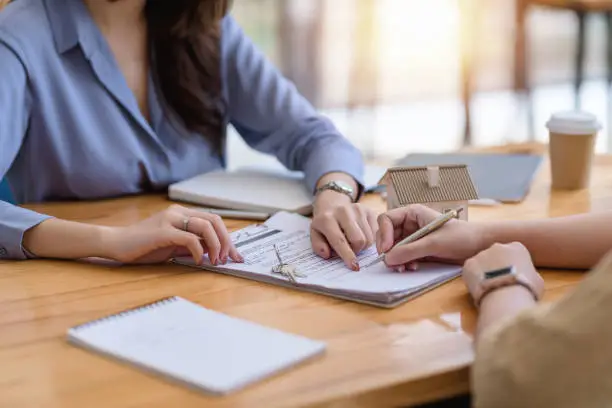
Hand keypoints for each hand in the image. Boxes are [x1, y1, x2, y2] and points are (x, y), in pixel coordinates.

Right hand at [104, 204, 242, 264]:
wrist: (116, 244)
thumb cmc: (144, 246)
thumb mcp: (173, 246)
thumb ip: (192, 246)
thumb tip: (214, 253)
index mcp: (182, 213)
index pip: (214, 221)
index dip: (228, 238)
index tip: (235, 256)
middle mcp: (178, 212)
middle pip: (214, 221)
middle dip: (226, 241)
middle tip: (228, 259)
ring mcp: (170, 219)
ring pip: (205, 226)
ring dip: (216, 246)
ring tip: (215, 261)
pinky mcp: (162, 231)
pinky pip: (189, 238)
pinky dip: (199, 251)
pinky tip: (198, 261)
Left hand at [310, 191, 377, 270]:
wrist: (332, 203)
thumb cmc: (324, 223)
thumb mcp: (315, 234)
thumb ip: (318, 246)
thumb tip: (328, 254)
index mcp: (327, 219)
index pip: (339, 240)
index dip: (347, 255)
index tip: (354, 266)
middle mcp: (343, 211)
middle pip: (359, 240)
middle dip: (356, 251)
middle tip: (349, 249)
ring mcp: (358, 209)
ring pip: (368, 238)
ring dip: (362, 245)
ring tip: (353, 240)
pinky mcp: (368, 210)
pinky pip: (375, 232)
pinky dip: (368, 238)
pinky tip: (360, 233)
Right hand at [376, 204, 486, 270]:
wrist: (479, 247)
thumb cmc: (460, 237)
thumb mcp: (434, 243)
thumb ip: (410, 250)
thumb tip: (388, 259)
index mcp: (412, 213)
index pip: (386, 219)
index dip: (383, 234)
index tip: (386, 249)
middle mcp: (410, 224)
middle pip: (387, 235)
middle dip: (389, 250)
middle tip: (392, 263)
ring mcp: (413, 238)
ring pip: (393, 248)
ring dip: (395, 259)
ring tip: (403, 268)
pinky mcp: (418, 250)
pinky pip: (402, 256)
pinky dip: (403, 263)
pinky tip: (411, 268)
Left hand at [462, 242, 542, 301]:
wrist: (506, 296)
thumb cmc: (526, 289)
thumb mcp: (537, 280)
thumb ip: (529, 273)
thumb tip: (526, 276)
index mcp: (517, 247)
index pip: (514, 253)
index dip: (513, 265)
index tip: (513, 276)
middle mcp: (498, 246)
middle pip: (496, 255)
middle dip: (496, 266)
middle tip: (499, 282)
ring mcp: (481, 254)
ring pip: (482, 263)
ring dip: (484, 272)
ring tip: (489, 288)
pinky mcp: (468, 264)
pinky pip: (470, 271)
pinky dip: (473, 279)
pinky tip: (479, 289)